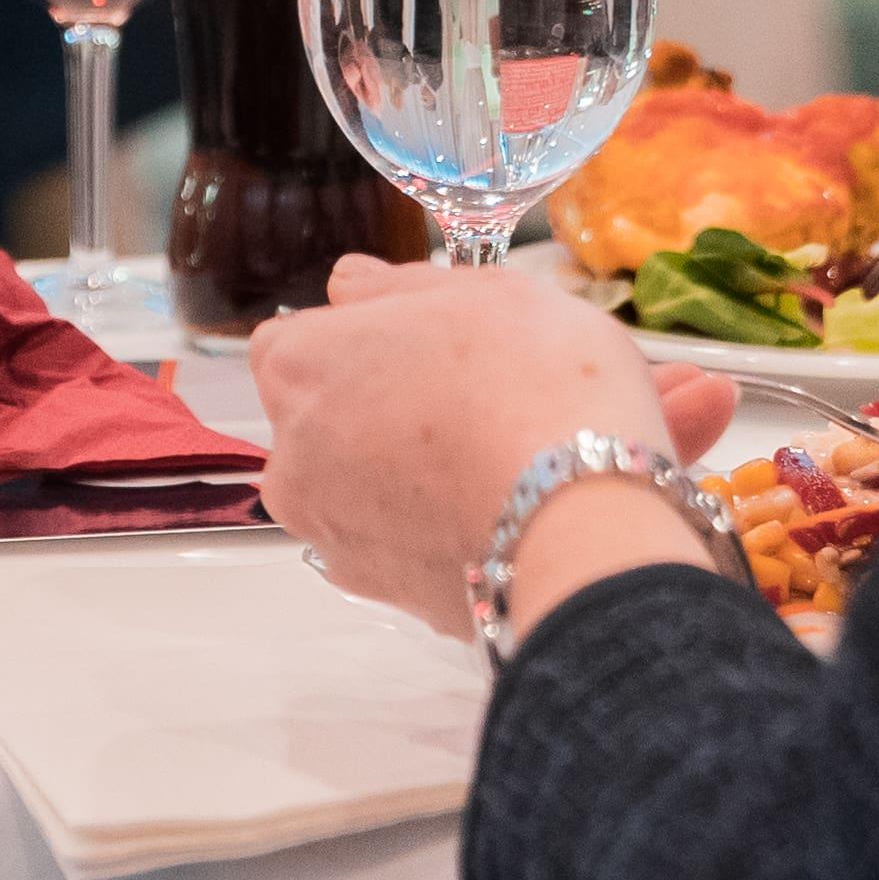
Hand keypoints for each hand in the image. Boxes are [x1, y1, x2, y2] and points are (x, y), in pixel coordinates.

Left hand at [252, 261, 729, 646]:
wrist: (585, 521)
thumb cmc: (536, 390)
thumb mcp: (483, 290)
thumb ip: (398, 285)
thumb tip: (353, 284)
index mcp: (303, 367)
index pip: (293, 341)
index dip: (357, 338)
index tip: (417, 342)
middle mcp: (296, 458)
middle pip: (326, 419)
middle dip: (383, 408)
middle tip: (472, 396)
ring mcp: (335, 536)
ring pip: (363, 487)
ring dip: (412, 471)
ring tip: (498, 456)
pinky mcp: (386, 596)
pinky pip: (404, 546)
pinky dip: (439, 527)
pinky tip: (502, 507)